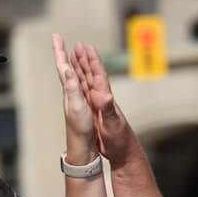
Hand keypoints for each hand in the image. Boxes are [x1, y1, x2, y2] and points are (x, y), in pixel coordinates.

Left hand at [51, 33, 96, 147]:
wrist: (83, 146)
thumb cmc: (80, 128)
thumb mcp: (76, 105)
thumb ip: (72, 87)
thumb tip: (66, 69)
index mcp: (69, 90)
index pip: (62, 65)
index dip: (59, 50)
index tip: (56, 36)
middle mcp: (70, 92)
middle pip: (66, 67)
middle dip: (65, 52)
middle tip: (61, 39)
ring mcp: (76, 98)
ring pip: (73, 74)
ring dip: (73, 61)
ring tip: (73, 51)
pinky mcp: (82, 104)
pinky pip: (81, 83)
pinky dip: (81, 74)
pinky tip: (81, 76)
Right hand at [69, 41, 137, 167]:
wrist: (122, 152)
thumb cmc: (119, 139)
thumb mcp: (112, 124)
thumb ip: (108, 109)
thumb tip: (105, 95)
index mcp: (104, 99)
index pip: (98, 75)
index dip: (92, 61)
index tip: (86, 47)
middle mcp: (102, 99)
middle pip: (91, 75)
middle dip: (84, 60)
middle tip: (77, 44)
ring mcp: (98, 105)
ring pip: (87, 82)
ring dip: (81, 69)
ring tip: (75, 56)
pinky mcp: (95, 112)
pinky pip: (85, 94)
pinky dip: (80, 84)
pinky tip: (77, 81)